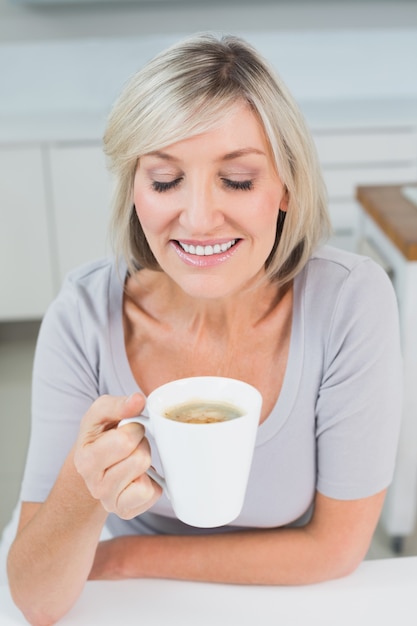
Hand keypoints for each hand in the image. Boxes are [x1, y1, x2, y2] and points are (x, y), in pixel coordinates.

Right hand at [74, 393, 161, 518]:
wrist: (95, 466)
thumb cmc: (100, 435)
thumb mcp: (101, 413)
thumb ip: (118, 404)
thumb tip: (138, 400)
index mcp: (85, 460)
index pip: (125, 441)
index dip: (134, 428)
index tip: (128, 428)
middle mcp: (95, 486)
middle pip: (139, 459)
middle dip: (141, 444)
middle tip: (131, 444)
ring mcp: (111, 502)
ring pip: (146, 476)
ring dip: (145, 461)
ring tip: (132, 458)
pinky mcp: (127, 511)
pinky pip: (153, 494)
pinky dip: (152, 482)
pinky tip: (138, 475)